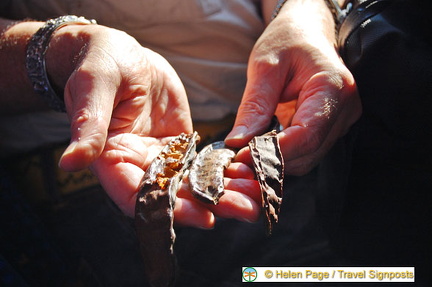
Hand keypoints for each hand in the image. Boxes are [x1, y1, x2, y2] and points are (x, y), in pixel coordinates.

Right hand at [49, 25, 259, 226]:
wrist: (122, 56)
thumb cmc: (100, 65)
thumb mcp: (93, 89)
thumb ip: (89, 127)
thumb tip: (70, 162)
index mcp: (112, 160)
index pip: (138, 197)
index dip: (170, 210)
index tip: (204, 217)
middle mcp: (138, 166)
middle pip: (174, 196)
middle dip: (211, 206)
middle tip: (248, 210)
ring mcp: (162, 158)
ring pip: (194, 183)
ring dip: (226, 192)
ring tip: (259, 196)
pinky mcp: (181, 146)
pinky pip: (204, 162)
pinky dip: (226, 170)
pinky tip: (252, 171)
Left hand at [226, 3, 360, 174]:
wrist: (306, 32)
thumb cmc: (288, 41)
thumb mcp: (265, 67)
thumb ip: (254, 106)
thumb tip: (238, 141)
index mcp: (333, 88)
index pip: (307, 135)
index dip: (275, 152)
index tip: (244, 156)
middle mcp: (346, 108)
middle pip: (309, 151)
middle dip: (274, 158)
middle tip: (241, 155)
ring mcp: (343, 119)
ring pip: (310, 156)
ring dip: (279, 158)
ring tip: (251, 147)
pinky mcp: (333, 126)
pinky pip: (309, 150)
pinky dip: (286, 152)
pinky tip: (267, 143)